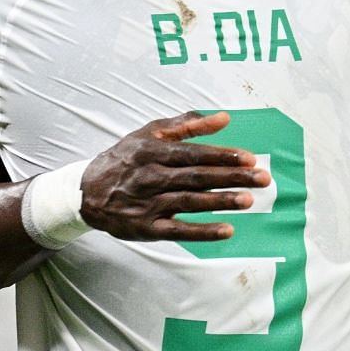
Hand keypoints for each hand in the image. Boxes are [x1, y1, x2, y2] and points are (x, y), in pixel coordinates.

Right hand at [80, 111, 268, 242]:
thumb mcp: (149, 134)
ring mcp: (149, 204)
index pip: (193, 153)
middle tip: (262, 178)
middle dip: (232, 177)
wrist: (87, 193)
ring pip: (191, 202)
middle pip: (197, 177)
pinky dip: (203, 231)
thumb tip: (224, 118)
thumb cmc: (125, 160)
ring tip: (249, 200)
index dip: (222, 156)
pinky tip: (227, 230)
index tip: (249, 158)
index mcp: (153, 151)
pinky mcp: (147, 228)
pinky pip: (178, 230)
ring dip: (221, 201)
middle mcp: (151, 177)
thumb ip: (187, 125)